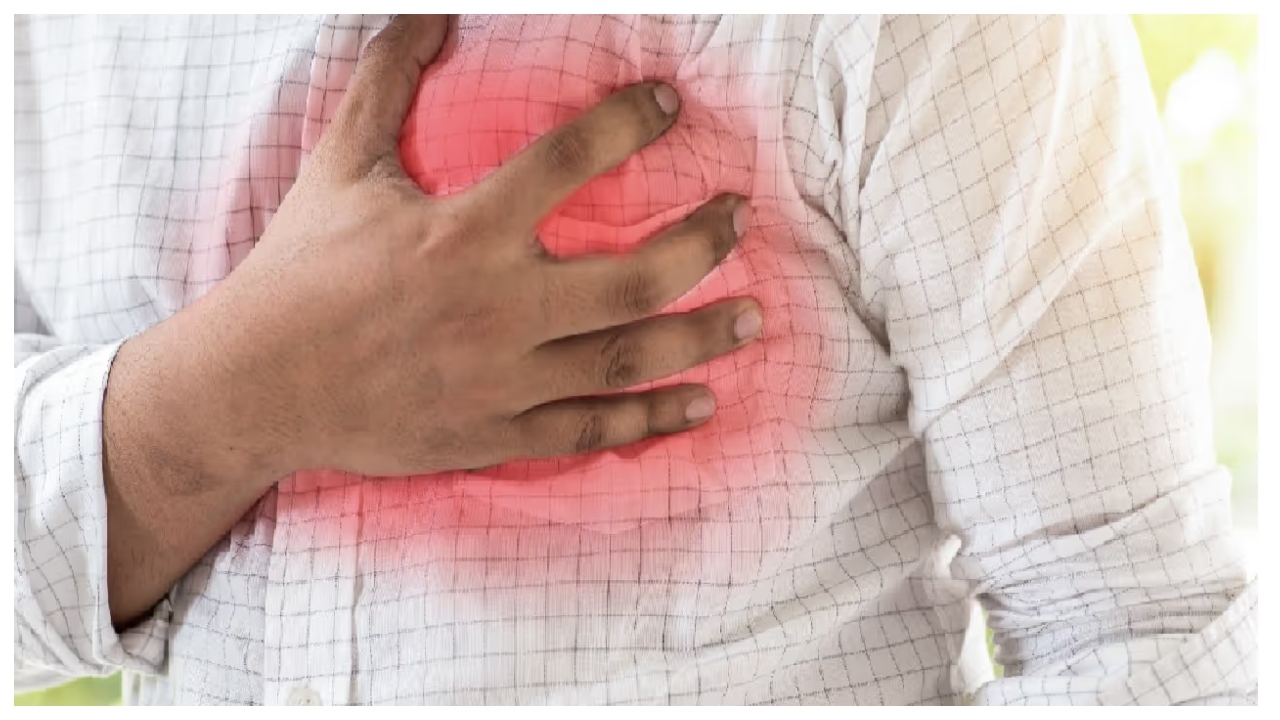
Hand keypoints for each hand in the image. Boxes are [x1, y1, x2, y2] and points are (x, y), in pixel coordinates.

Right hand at [158, 15, 760, 480]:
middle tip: (739, 216)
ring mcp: (502, 378)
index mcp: (462, 232)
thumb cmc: (296, 272)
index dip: (629, 123)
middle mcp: (496, 307)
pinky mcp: (496, 433)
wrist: (255, 387)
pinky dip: (652, 419)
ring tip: (754, 315)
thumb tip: (429, 10)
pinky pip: (591, 428)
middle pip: (633, 277)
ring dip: (701, 335)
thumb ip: (386, 82)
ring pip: (626, 357)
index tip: (670, 105)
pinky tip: (701, 404)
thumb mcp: (337, 165)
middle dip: (701, 242)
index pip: (568, 162)